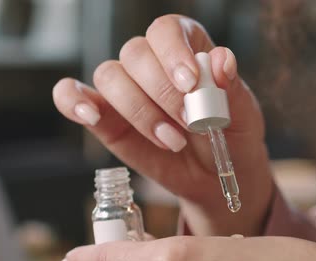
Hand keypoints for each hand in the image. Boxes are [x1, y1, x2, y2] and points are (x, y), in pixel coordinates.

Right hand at [52, 15, 273, 235]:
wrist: (216, 175)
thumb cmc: (231, 138)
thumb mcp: (243, 115)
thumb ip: (232, 88)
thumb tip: (222, 60)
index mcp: (187, 48)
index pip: (167, 30)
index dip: (174, 52)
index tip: (190, 83)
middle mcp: (151, 62)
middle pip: (135, 53)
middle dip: (161, 92)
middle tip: (190, 124)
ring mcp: (125, 89)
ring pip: (109, 76)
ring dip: (138, 111)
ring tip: (172, 141)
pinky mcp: (104, 117)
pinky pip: (72, 96)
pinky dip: (73, 100)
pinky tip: (90, 115)